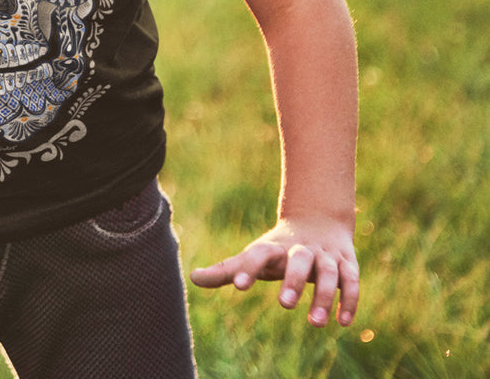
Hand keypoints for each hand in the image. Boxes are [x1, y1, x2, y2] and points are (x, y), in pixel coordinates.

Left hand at [189, 215, 358, 327]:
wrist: (318, 221)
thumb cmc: (278, 250)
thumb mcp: (254, 257)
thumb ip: (227, 270)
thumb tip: (193, 277)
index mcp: (274, 247)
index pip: (259, 252)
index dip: (248, 266)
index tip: (238, 286)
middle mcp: (300, 249)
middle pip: (298, 259)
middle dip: (293, 280)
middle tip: (284, 304)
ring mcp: (325, 256)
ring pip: (327, 272)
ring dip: (324, 296)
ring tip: (315, 323)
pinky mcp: (347, 264)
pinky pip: (351, 281)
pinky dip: (349, 300)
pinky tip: (344, 322)